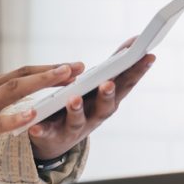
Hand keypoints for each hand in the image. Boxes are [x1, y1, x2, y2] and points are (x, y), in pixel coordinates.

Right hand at [0, 63, 85, 159]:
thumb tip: (12, 94)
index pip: (20, 72)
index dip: (47, 68)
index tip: (73, 66)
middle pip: (22, 76)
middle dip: (53, 71)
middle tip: (80, 67)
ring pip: (13, 92)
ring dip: (42, 83)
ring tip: (66, 78)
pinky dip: (15, 119)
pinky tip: (33, 116)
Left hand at [28, 39, 154, 160]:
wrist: (56, 142)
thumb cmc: (83, 106)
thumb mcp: (98, 87)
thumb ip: (112, 68)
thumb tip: (133, 41)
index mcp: (106, 102)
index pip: (126, 85)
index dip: (138, 71)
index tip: (148, 55)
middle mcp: (94, 117)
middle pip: (105, 107)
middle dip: (108, 95)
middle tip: (107, 83)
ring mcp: (74, 128)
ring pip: (77, 121)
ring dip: (77, 110)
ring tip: (74, 98)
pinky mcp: (51, 136)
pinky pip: (46, 133)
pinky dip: (42, 130)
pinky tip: (35, 126)